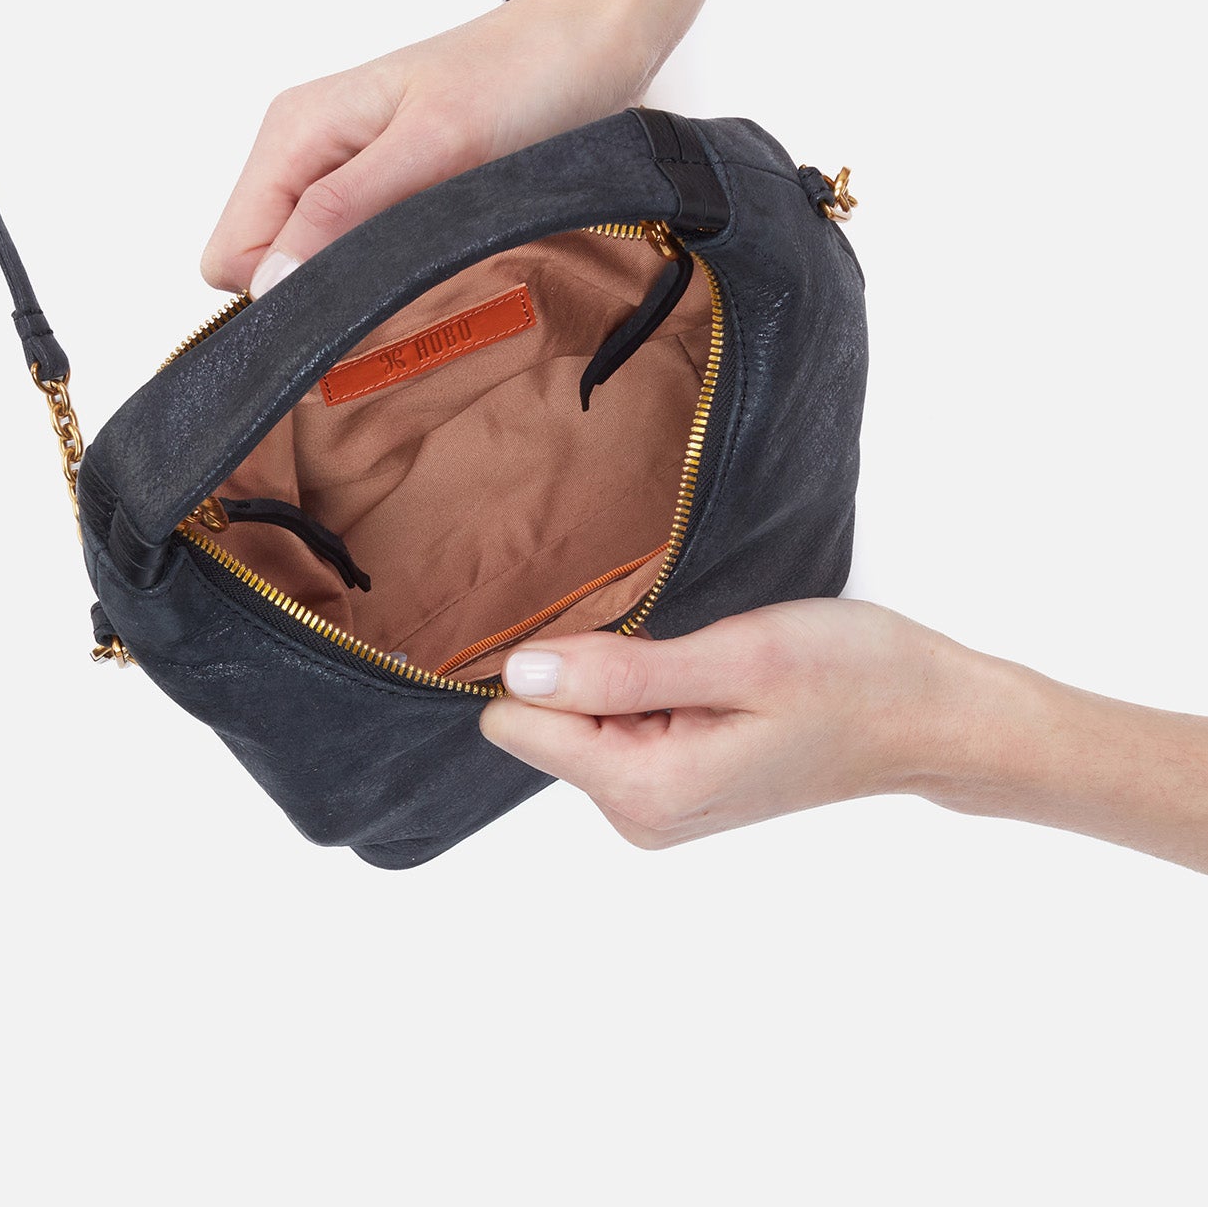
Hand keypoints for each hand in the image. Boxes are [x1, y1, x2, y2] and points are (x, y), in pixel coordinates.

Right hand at [199, 0, 660, 295]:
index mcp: (295, 131)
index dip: (282, 293)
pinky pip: (354, 252)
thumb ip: (343, 210)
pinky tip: (438, 253)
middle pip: (262, 265)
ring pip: (309, 264)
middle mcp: (307, 150)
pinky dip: (389, 268)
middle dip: (319, 290)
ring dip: (361, 281)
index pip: (231, 256)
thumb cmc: (522, 77)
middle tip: (405, 277)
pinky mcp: (385, 187)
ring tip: (433, 256)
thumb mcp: (432, 145)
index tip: (355, 301)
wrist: (590, 43)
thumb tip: (271, 282)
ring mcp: (344, 170)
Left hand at [479, 600, 964, 848]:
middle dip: (594, 669)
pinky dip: (648, 688)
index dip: (554, 663)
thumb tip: (520, 674)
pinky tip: (707, 678)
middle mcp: (637, 812)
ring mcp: (655, 804)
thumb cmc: (851, 679)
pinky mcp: (672, 785)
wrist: (928, 717)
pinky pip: (614, 725)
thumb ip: (622, 672)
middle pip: (543, 721)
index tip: (621, 633)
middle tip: (683, 646)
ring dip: (627, 676)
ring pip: (578, 719)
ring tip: (705, 662)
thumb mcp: (738, 657)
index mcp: (645, 788)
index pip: (517, 722)